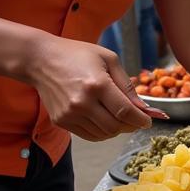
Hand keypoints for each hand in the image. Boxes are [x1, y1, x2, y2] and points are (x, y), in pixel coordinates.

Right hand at [25, 35, 153, 140]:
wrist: (41, 60)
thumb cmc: (77, 54)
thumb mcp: (109, 59)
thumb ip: (127, 86)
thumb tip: (143, 108)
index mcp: (97, 85)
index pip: (125, 112)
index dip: (141, 120)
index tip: (148, 120)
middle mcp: (82, 103)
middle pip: (115, 127)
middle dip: (131, 125)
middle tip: (136, 119)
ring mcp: (70, 114)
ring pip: (103, 134)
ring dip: (116, 129)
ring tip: (119, 117)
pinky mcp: (61, 121)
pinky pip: (89, 135)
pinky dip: (102, 132)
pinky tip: (104, 120)